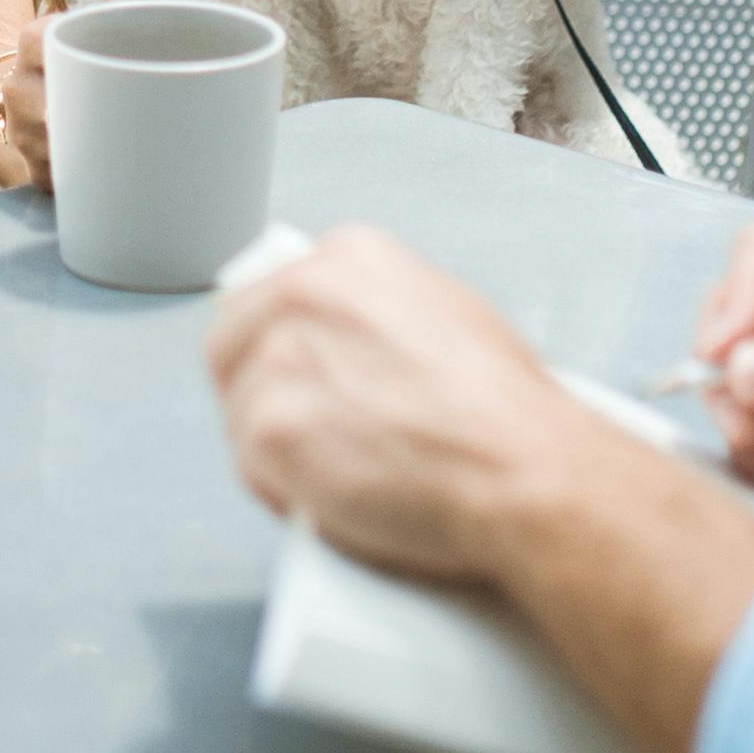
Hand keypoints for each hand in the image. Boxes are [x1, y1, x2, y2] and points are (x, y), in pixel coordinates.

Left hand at [203, 225, 600, 582]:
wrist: (521, 469)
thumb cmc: (502, 410)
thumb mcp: (445, 314)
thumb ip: (374, 311)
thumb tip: (337, 333)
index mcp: (348, 258)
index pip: (265, 296)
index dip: (274, 347)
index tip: (291, 378)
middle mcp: (304, 294)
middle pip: (232, 348)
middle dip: (261, 394)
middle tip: (305, 435)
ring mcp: (282, 360)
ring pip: (240, 411)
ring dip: (278, 449)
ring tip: (341, 470)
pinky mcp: (271, 429)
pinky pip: (250, 465)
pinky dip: (284, 490)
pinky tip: (334, 494)